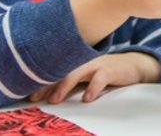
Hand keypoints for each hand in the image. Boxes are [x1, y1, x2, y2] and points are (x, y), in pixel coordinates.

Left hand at [28, 52, 159, 103]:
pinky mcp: (111, 70)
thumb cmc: (105, 72)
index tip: (28, 93)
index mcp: (75, 61)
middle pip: (61, 70)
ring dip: (64, 86)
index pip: (55, 69)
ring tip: (55, 100)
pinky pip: (100, 78)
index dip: (41, 81)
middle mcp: (83, 60)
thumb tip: (48, 93)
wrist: (133, 65)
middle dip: (47, 84)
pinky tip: (87, 99)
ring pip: (77, 73)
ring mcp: (97, 64)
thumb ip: (71, 80)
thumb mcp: (86, 74)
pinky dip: (92, 88)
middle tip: (35, 97)